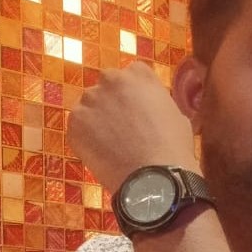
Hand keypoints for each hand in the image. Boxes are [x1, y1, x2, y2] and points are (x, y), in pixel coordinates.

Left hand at [67, 62, 198, 192]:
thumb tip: (150, 110)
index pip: (132, 75)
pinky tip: (102, 154)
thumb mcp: (176, 115)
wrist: (153, 177)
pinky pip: (78, 127)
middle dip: (112, 103)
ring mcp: (90, 100)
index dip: (134, 95)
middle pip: (107, 86)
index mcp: (139, 74)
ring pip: (89, 106)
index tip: (138, 111)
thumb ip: (156, 103)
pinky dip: (86, 138)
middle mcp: (112, 79)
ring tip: (111, 145)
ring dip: (97, 120)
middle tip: (122, 128)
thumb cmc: (173, 148)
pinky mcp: (75, 122)